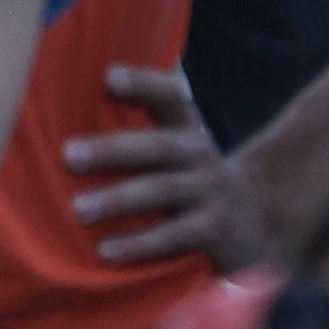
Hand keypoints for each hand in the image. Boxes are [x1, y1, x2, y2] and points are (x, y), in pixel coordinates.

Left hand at [65, 64, 265, 270]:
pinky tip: (106, 252)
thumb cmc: (193, 181)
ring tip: (79, 209)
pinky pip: (176, 235)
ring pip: (163, 190)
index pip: (170, 97)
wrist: (261, 221)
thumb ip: (138, 132)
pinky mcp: (219, 230)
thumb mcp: (177, 150)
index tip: (109, 76)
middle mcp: (200, 154)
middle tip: (68, 156)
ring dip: (118, 200)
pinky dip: (140, 244)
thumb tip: (69, 106)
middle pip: (158, 146)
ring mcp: (212, 192)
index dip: (143, 84)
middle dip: (112, 150)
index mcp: (186, 129)